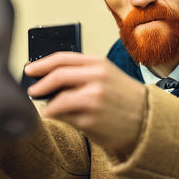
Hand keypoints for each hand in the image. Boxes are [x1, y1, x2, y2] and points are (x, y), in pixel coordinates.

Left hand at [24, 52, 146, 159]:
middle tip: (32, 90)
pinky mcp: (91, 119)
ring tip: (48, 108)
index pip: (63, 58)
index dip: (42, 64)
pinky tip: (60, 118)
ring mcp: (94, 99)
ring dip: (48, 105)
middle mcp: (97, 78)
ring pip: (57, 100)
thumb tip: (50, 78)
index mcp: (99, 64)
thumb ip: (82, 73)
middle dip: (39, 84)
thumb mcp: (108, 76)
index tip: (30, 70)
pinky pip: (65, 118)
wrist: (148, 120)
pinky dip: (58, 118)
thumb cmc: (126, 99)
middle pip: (57, 76)